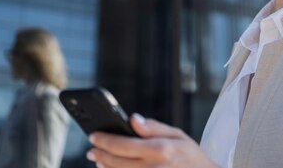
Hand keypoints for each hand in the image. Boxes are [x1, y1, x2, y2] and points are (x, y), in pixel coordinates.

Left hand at [87, 113, 219, 167]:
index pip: (123, 144)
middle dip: (99, 154)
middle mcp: (153, 167)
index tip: (93, 135)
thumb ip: (153, 127)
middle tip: (91, 148)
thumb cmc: (190, 156)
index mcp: (160, 149)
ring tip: (98, 159)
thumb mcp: (177, 134)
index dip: (104, 140)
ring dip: (104, 166)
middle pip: (115, 162)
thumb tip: (132, 118)